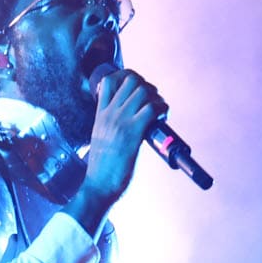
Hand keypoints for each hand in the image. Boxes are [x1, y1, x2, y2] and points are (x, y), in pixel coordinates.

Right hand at [67, 69, 164, 230]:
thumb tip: (127, 123)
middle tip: (153, 101)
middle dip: (147, 86)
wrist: (99, 185)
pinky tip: (163, 119)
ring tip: (159, 111)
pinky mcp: (132, 133)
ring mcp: (120, 122)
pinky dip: (162, 109)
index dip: (128, 77)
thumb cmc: (102, 168)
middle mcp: (110, 114)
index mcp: (100, 114)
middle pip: (131, 81)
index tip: (138, 88)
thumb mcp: (100, 139)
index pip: (110, 80)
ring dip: (157, 98)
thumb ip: (110, 127)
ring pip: (143, 91)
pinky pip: (152, 109)